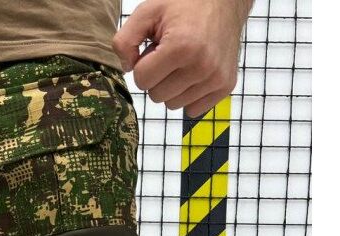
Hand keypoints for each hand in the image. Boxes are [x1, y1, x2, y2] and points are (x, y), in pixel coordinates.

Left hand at [112, 0, 251, 117]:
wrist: (225, 1)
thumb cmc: (185, 5)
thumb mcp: (148, 11)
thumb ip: (125, 40)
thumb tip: (126, 68)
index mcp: (181, 47)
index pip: (142, 80)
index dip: (143, 65)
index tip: (154, 50)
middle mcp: (201, 66)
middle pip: (156, 96)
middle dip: (157, 78)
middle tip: (170, 55)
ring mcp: (216, 78)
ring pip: (173, 105)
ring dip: (172, 88)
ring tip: (183, 62)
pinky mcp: (225, 86)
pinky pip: (193, 109)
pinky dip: (189, 95)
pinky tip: (194, 73)